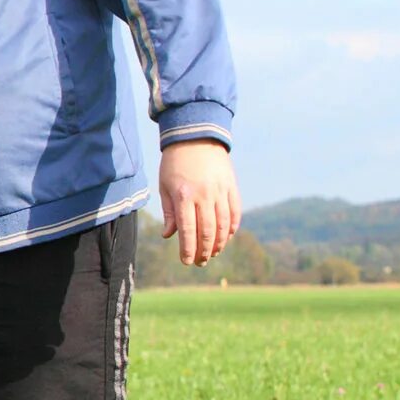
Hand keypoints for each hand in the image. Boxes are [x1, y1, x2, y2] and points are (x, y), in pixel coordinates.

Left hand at [159, 140, 239, 266]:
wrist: (196, 137)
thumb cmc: (174, 164)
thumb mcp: (165, 186)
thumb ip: (170, 212)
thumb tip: (169, 236)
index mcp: (184, 196)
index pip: (187, 230)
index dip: (188, 249)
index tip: (187, 261)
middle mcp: (204, 195)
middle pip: (207, 231)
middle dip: (204, 251)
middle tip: (200, 262)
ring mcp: (220, 191)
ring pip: (223, 225)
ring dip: (219, 243)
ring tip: (213, 253)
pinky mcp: (232, 187)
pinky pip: (235, 212)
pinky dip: (232, 227)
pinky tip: (227, 237)